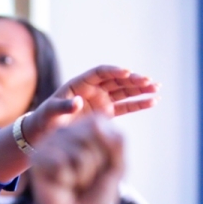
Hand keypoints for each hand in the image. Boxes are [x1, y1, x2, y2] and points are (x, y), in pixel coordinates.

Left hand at [23, 66, 157, 145]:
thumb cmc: (45, 119)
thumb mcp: (51, 112)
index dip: (113, 71)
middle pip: (116, 80)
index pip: (100, 72)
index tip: (126, 72)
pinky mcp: (106, 112)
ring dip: (140, 89)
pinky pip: (125, 107)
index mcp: (80, 83)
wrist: (45, 131)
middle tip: (148, 81)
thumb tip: (78, 102)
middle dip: (132, 80)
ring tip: (156, 88)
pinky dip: (139, 104)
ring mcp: (101, 100)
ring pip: (124, 92)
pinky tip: (154, 101)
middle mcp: (93, 89)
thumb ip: (64, 107)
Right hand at [32, 115, 123, 203]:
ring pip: (79, 153)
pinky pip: (62, 163)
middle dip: (96, 163)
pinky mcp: (36, 160)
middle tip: (86, 177)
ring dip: (83, 175)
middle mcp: (62, 132)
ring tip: (74, 182)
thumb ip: (116, 142)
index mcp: (81, 128)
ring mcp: (47, 144)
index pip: (101, 123)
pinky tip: (61, 185)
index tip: (102, 165)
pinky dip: (68, 180)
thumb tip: (96, 124)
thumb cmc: (97, 193)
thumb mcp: (118, 165)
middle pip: (91, 136)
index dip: (108, 149)